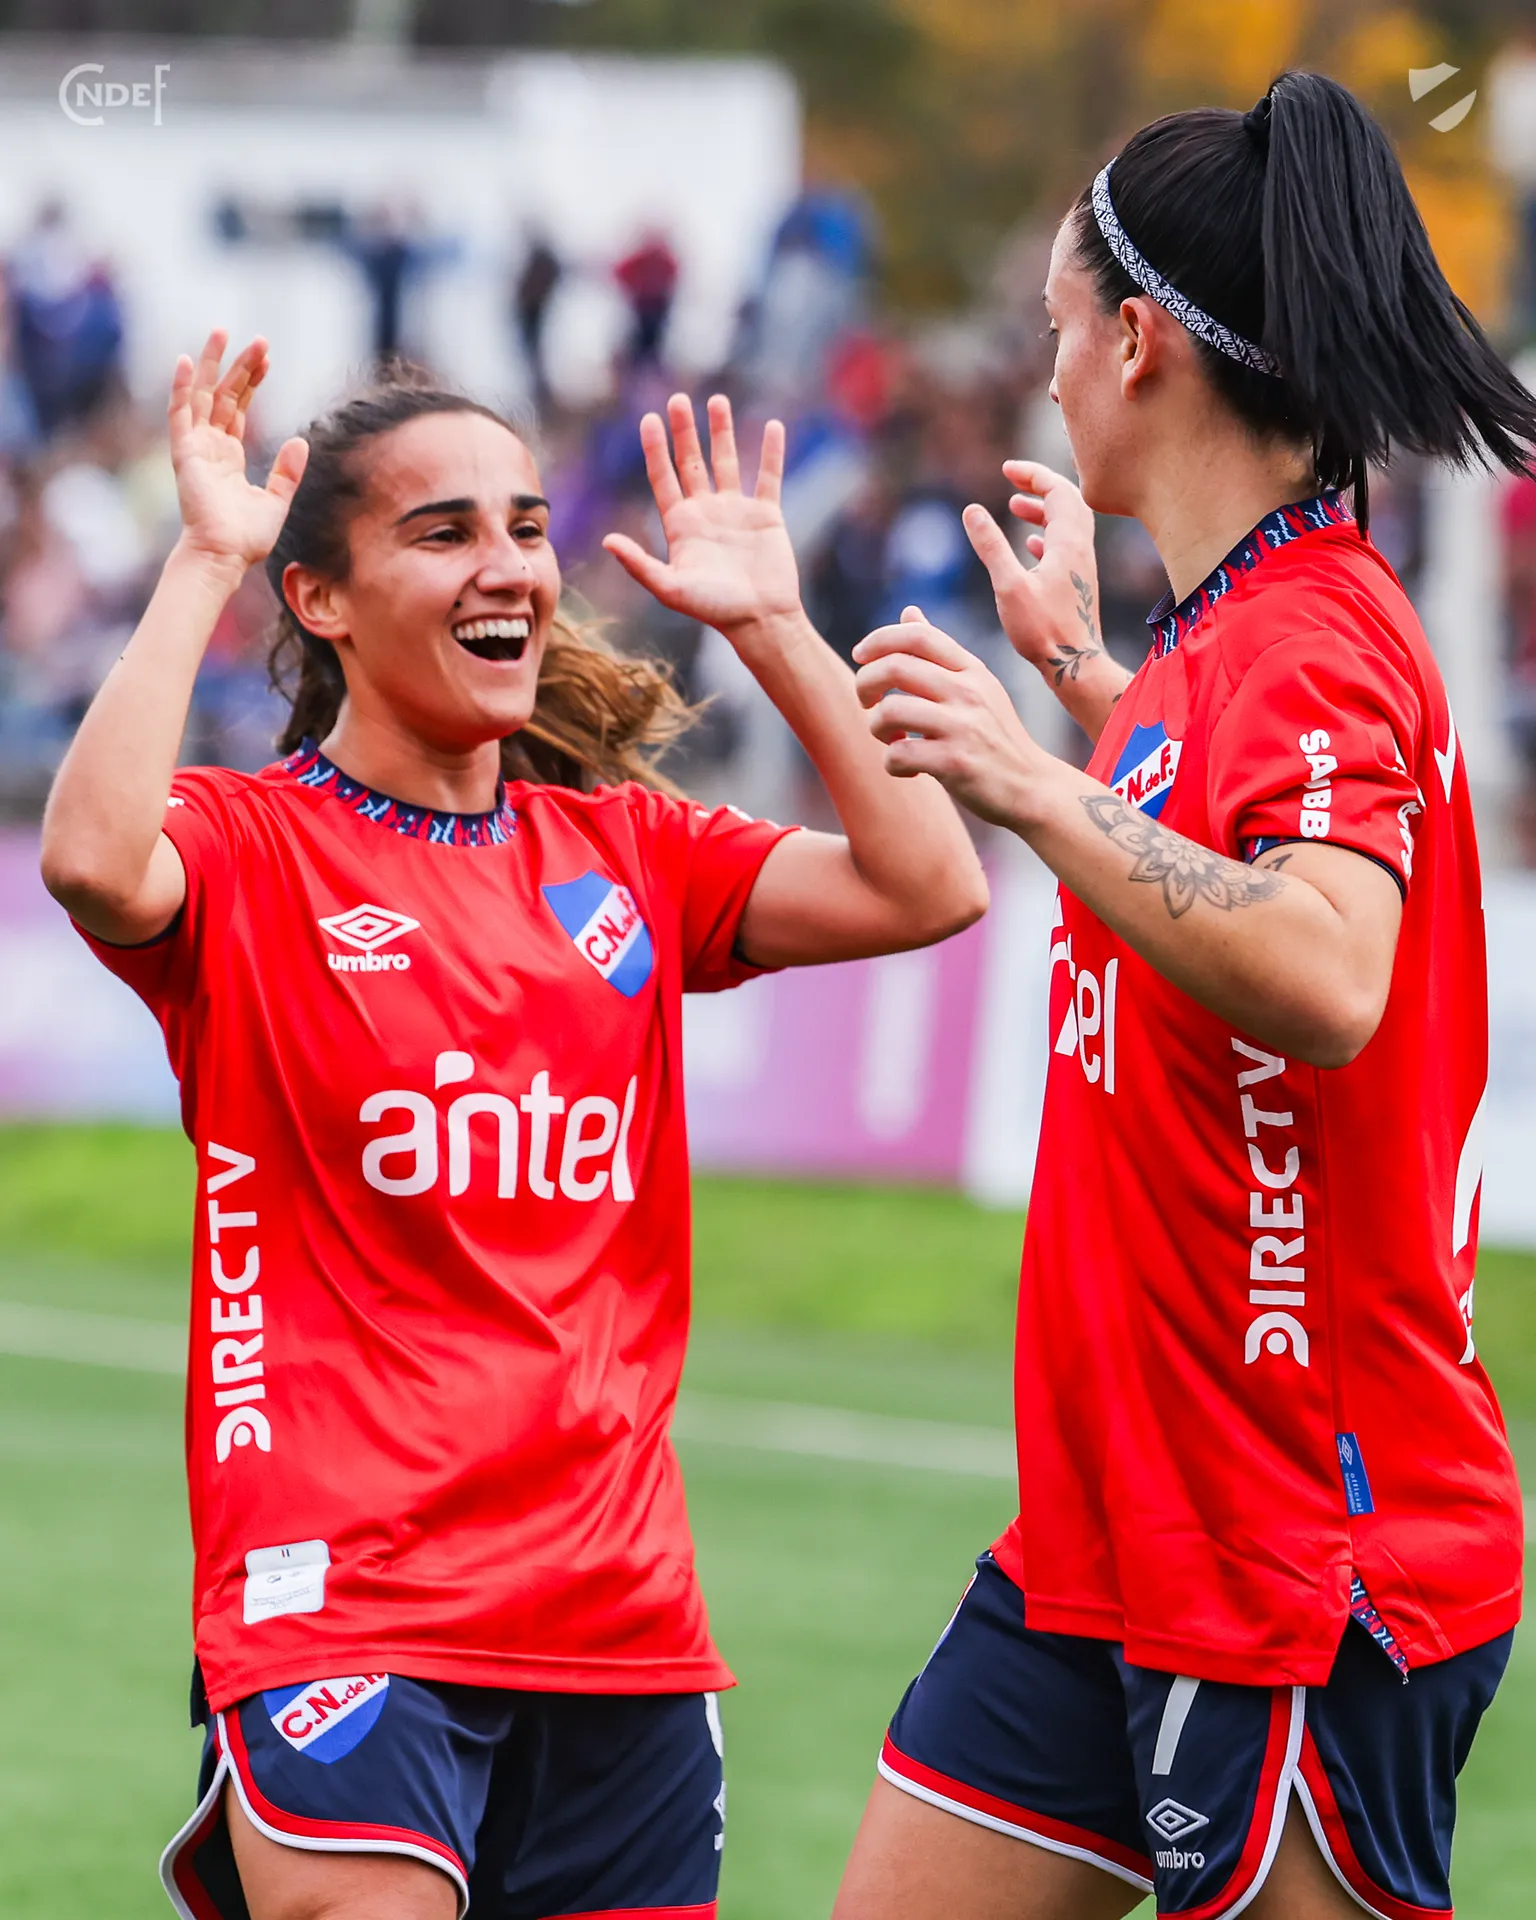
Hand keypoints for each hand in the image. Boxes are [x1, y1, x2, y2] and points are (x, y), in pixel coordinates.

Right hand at [168, 331, 308, 573]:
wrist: (225, 556)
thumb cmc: (246, 538)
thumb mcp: (276, 500)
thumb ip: (287, 472)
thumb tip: (301, 441)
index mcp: (229, 456)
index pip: (240, 408)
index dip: (252, 382)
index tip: (267, 358)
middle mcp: (210, 447)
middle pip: (224, 395)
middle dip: (239, 366)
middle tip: (257, 339)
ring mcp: (195, 447)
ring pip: (203, 395)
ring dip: (211, 363)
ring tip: (221, 332)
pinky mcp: (184, 453)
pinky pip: (180, 413)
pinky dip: (182, 387)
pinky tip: (187, 361)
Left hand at [603, 394, 800, 640]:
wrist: (760, 620)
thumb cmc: (714, 609)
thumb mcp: (670, 588)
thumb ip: (639, 564)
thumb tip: (606, 541)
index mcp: (681, 525)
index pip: (663, 477)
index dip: (655, 449)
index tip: (649, 418)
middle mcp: (706, 512)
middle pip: (692, 462)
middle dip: (684, 431)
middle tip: (678, 399)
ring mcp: (737, 511)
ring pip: (727, 461)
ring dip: (722, 431)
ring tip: (717, 401)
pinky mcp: (766, 516)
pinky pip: (769, 477)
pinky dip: (772, 453)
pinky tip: (773, 427)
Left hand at [853, 607, 1047, 828]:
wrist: (1031, 787)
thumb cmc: (995, 737)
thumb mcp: (976, 686)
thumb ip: (940, 654)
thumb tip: (909, 612)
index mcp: (971, 670)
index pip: (917, 636)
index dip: (878, 639)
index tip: (860, 656)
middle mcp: (968, 692)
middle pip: (894, 667)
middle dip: (864, 683)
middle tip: (867, 703)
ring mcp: (963, 727)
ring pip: (889, 711)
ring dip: (876, 727)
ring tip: (892, 739)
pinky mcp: (955, 763)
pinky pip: (898, 754)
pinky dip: (892, 764)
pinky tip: (909, 767)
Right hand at [962, 460, 1103, 685]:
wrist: (1075, 665)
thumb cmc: (1043, 630)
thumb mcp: (1008, 585)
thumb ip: (991, 546)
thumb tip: (972, 509)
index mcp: (1068, 542)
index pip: (1057, 489)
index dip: (1032, 474)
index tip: (1007, 470)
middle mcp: (1080, 549)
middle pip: (1068, 500)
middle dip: (1041, 484)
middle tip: (1014, 479)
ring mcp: (1081, 566)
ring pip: (1068, 523)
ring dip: (1044, 509)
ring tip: (1017, 506)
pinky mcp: (1077, 583)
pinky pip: (1066, 546)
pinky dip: (1047, 534)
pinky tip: (1030, 544)